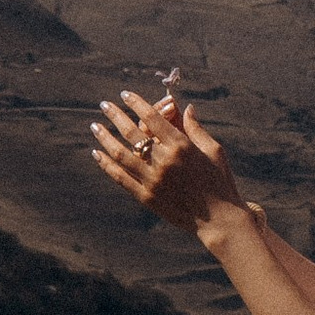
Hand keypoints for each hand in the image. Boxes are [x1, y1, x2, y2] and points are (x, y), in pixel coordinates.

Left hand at [90, 87, 246, 244]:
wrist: (218, 219)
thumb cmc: (220, 181)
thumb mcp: (214, 150)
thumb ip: (196, 128)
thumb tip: (186, 107)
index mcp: (181, 146)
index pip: (152, 118)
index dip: (136, 103)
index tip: (125, 95)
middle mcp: (164, 161)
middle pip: (132, 132)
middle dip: (116, 115)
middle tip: (105, 105)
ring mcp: (153, 180)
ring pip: (121, 154)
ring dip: (105, 138)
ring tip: (95, 127)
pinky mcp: (146, 197)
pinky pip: (120, 178)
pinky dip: (106, 164)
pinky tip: (97, 154)